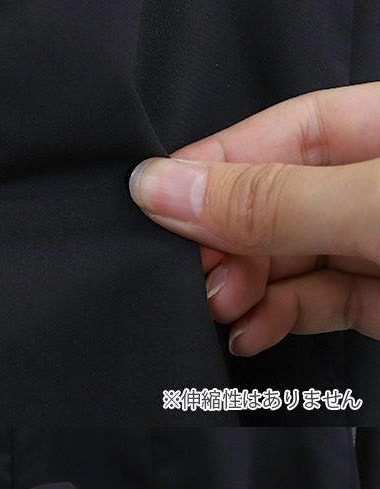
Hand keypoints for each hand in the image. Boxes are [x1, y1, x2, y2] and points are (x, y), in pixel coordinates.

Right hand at [129, 82, 379, 355]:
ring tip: (220, 307)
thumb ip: (272, 203)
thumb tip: (169, 190)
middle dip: (225, 243)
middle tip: (193, 274)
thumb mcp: (368, 207)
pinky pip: (313, 305)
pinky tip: (248, 333)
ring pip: (287, 261)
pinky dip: (274, 320)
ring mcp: (374, 247)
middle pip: (275, 203)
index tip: (153, 201)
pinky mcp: (379, 303)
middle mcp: (372, 188)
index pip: (282, 132)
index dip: (214, 165)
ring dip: (242, 289)